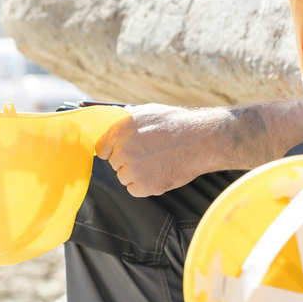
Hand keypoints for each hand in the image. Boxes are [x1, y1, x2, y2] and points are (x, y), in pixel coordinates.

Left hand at [95, 103, 229, 197]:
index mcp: (120, 129)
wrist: (201, 141)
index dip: (112, 149)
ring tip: (157, 161)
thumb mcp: (148, 112)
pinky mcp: (145, 186)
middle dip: (127, 160)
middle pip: (114, 163)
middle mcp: (123, 149)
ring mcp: (133, 169)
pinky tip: (160, 172)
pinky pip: (135, 189)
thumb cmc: (177, 124)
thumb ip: (127, 120)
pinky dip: (145, 185)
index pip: (101, 148)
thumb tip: (114, 123)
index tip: (121, 150)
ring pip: (124, 177)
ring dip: (136, 173)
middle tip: (147, 154)